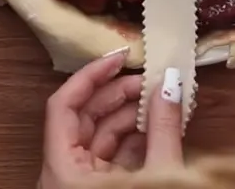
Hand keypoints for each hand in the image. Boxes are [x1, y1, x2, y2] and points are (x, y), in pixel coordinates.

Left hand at [39, 50, 185, 187]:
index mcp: (63, 168)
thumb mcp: (155, 176)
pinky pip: (114, 156)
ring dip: (133, 116)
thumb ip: (163, 130)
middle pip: (84, 117)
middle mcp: (66, 172)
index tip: (119, 58)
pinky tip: (161, 126)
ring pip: (102, 136)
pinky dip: (137, 140)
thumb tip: (171, 85)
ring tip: (164, 100)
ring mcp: (84, 182)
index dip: (91, 76)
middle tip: (151, 80)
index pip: (64, 105)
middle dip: (120, 95)